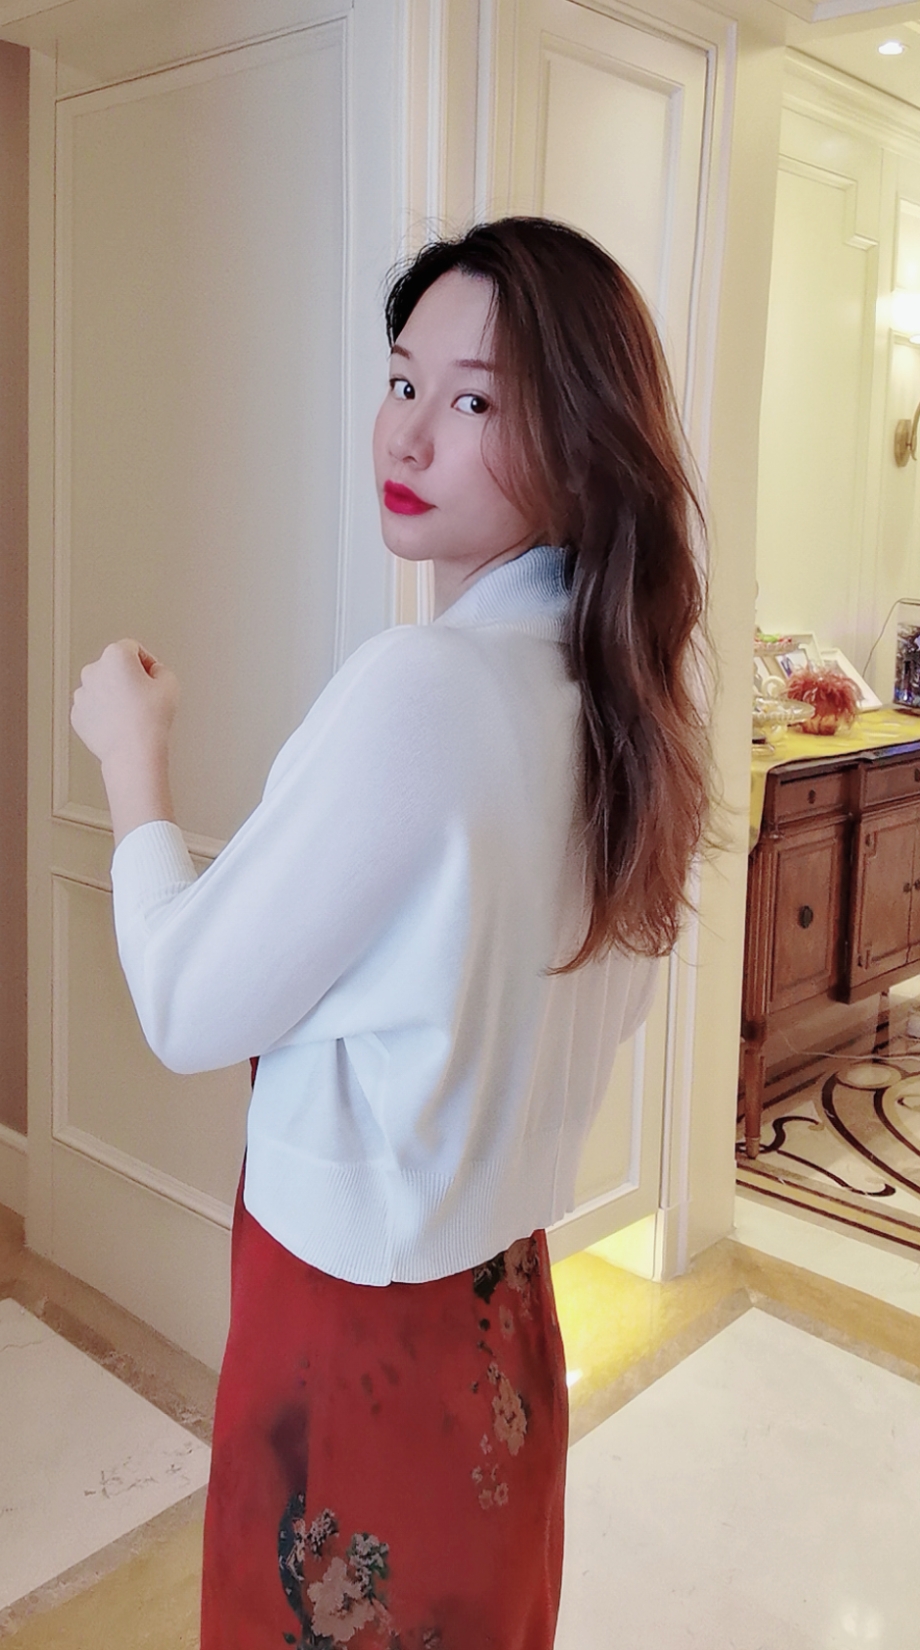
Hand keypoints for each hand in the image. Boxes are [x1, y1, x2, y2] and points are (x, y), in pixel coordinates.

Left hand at [71, 639, 178, 767]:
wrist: (133, 752)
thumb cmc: (150, 719)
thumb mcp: (170, 684)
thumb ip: (160, 669)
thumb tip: (151, 672)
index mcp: (115, 655)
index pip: (133, 648)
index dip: (147, 663)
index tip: (153, 679)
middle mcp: (93, 670)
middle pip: (113, 667)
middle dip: (127, 678)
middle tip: (144, 698)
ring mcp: (82, 693)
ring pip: (101, 687)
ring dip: (114, 695)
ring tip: (132, 714)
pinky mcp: (77, 715)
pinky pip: (94, 707)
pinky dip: (104, 713)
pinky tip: (120, 724)